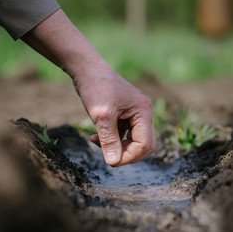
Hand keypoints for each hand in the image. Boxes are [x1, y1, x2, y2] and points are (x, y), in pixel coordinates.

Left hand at [21, 9, 155, 165]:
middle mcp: (144, 113)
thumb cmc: (96, 87)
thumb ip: (109, 140)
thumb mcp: (101, 116)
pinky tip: (95, 137)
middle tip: (109, 157)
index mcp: (143, 112)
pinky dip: (112, 139)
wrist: (86, 69)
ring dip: (118, 147)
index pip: (145, 144)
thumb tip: (113, 162)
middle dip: (127, 154)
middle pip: (144, 144)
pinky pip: (124, 133)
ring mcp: (135, 113)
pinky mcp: (125, 113)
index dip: (130, 156)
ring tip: (98, 143)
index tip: (111, 161)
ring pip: (134, 140)